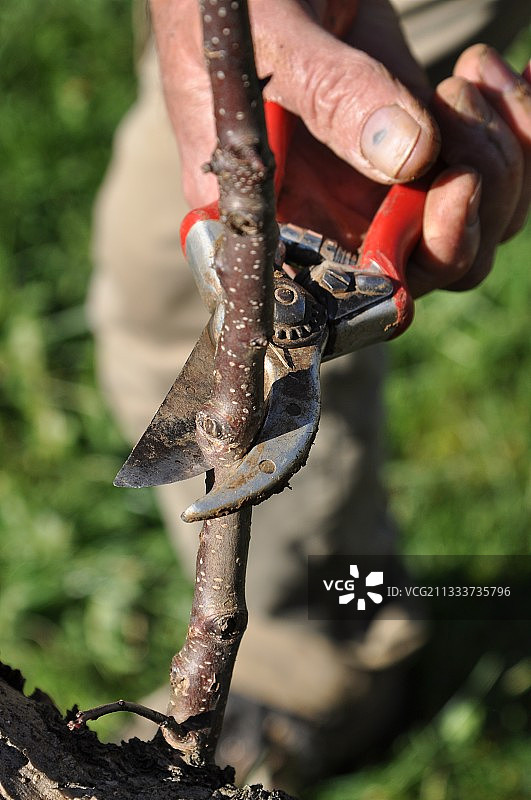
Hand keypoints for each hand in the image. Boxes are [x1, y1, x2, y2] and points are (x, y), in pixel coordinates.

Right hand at [150, 0, 529, 296]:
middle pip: (434, 269)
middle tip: (458, 104)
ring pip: (477, 228)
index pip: (346, 296)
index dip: (407, 267)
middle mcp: (331, 224)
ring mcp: (381, 192)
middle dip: (474, 201)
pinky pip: (492, 177)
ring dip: (502, 156)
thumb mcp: (269, 39)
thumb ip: (330, 96)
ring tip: (467, 77)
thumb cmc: (229, 2)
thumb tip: (412, 155)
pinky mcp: (420, 151)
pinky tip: (504, 75)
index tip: (447, 189)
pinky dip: (519, 131)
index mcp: (272, 225)